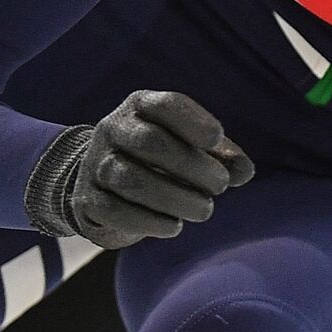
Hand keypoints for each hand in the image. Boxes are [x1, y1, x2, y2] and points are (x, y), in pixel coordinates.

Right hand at [26, 90, 253, 248]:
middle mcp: (113, 128)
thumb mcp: (192, 148)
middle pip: (151, 143)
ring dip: (175, 198)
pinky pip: (116, 211)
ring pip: (132, 179)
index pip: (166, 104)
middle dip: (192, 166)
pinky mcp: (86, 199)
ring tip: (205, 210)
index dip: (193, 120)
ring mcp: (95, 164)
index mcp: (141, 106)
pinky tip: (175, 226)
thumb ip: (223, 157)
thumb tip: (244, 171)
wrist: (102, 181)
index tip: (217, 138)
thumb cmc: (162, 159)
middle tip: (220, 186)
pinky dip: (150, 221)